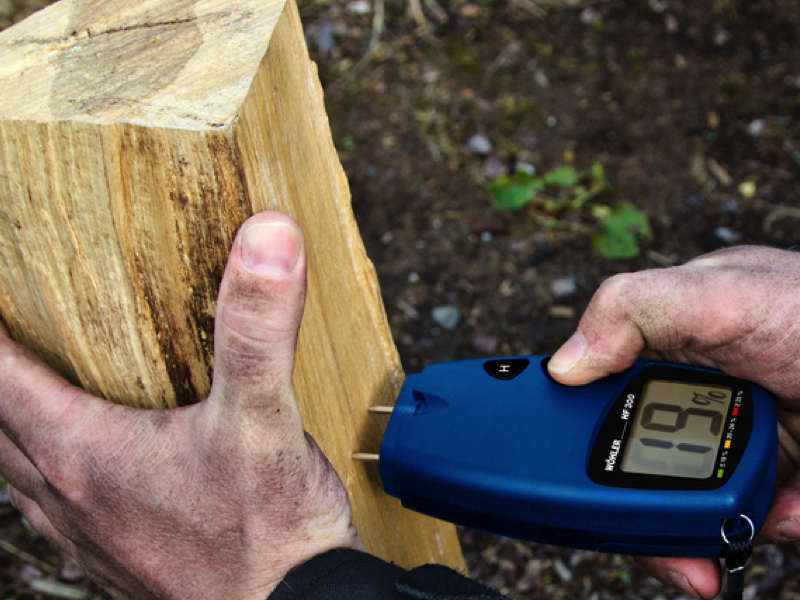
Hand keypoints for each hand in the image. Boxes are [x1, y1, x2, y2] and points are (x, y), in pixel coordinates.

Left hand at [0, 212, 361, 599]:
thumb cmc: (268, 537)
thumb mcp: (265, 420)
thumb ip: (258, 327)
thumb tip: (268, 237)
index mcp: (79, 451)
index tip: (2, 279)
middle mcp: (67, 494)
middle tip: (17, 321)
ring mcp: (88, 531)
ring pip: (18, 466)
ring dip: (15, 419)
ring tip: (38, 377)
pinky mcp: (118, 554)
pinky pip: (56, 501)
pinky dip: (50, 465)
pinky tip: (87, 457)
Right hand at [548, 245, 799, 599]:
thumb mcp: (722, 291)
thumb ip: (634, 308)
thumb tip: (565, 365)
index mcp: (669, 339)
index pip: (604, 387)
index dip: (587, 430)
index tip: (585, 473)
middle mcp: (699, 386)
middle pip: (642, 454)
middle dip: (649, 503)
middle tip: (671, 533)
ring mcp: (741, 428)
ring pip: (694, 496)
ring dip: (707, 524)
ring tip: (733, 528)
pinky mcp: (779, 466)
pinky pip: (756, 511)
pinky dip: (767, 522)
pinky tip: (784, 509)